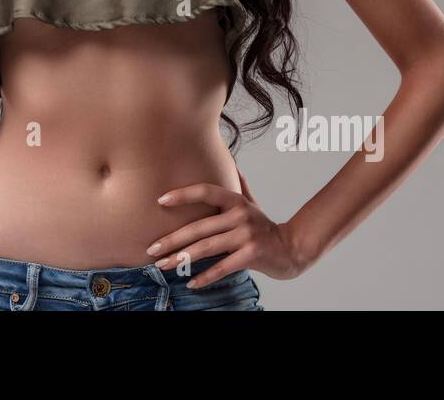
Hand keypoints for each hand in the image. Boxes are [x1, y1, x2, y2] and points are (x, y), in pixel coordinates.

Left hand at [147, 169, 308, 285]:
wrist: (292, 248)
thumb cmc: (263, 225)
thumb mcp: (251, 202)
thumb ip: (239, 183)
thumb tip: (229, 160)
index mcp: (236, 200)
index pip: (205, 191)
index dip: (182, 194)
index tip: (160, 200)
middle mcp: (240, 214)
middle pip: (199, 227)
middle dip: (172, 240)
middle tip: (151, 249)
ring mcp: (246, 235)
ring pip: (206, 247)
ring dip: (181, 258)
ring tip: (163, 266)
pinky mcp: (251, 255)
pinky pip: (222, 267)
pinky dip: (205, 276)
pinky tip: (190, 283)